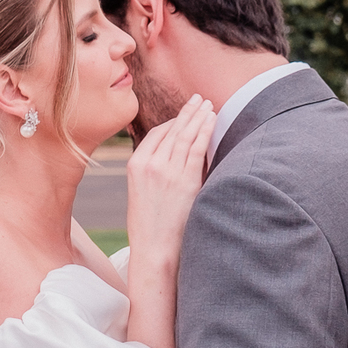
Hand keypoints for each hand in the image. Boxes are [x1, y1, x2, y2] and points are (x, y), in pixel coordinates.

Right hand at [127, 94, 215, 272]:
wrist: (153, 249)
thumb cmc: (149, 224)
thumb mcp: (140, 191)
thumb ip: (153, 170)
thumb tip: (173, 154)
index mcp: (135, 165)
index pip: (156, 134)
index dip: (172, 122)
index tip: (184, 116)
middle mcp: (150, 164)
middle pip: (172, 130)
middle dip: (188, 112)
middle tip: (199, 98)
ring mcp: (168, 172)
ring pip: (186, 136)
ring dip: (199, 117)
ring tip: (208, 105)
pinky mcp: (186, 182)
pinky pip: (197, 149)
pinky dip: (205, 131)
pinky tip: (212, 121)